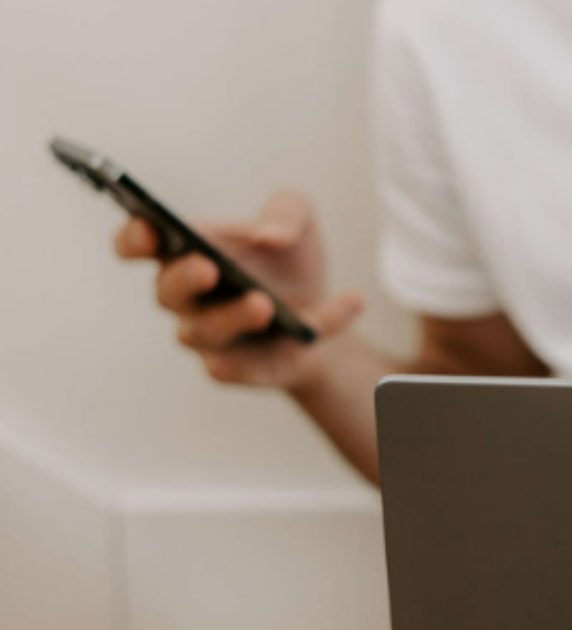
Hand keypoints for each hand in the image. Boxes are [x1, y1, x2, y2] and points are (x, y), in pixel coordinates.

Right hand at [114, 189, 362, 391]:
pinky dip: (296, 337)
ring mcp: (208, 339)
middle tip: (209, 267)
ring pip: (205, 333)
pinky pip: (252, 366)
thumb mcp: (299, 219)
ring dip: (234, 317)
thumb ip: (288, 211)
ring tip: (264, 304)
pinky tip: (330, 316)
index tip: (149, 228)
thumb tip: (272, 235)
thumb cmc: (292, 262)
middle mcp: (185, 299)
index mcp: (183, 250)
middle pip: (167, 292)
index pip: (136, 243)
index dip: (134, 237)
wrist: (326, 315)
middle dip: (185, 278)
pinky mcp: (237, 370)